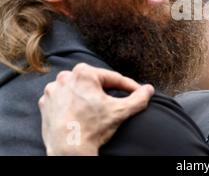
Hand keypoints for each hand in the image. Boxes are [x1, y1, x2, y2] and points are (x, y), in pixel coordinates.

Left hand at [38, 63, 153, 155]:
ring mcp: (53, 90)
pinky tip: (80, 113)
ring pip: (78, 90)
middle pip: (94, 83)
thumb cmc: (93, 128)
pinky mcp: (45, 104)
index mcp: (84, 73)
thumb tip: (149, 89)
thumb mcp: (121, 111)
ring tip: (97, 107)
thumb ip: (138, 98)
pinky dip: (72, 104)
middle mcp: (65, 77)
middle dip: (106, 90)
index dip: (129, 87)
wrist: (68, 150)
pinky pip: (63, 99)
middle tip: (116, 101)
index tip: (138, 92)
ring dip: (88, 96)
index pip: (113, 78)